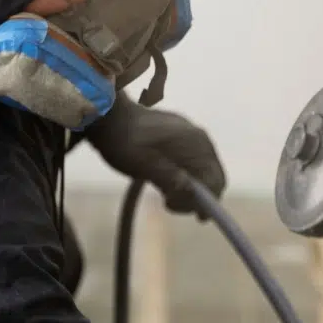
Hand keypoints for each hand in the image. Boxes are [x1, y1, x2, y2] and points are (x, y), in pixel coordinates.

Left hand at [87, 96, 226, 217]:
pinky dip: (186, 179)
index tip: (174, 207)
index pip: (214, 181)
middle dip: (197, 198)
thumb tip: (191, 194)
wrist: (108, 116)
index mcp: (195, 144)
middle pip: (213, 178)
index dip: (202, 202)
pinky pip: (194, 165)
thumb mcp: (142, 164)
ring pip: (204, 174)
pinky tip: (166, 183)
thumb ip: (169, 178)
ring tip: (164, 195)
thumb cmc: (123, 141)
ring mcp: (193, 137)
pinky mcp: (183, 139)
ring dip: (189, 189)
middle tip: (167, 203)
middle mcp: (200, 139)